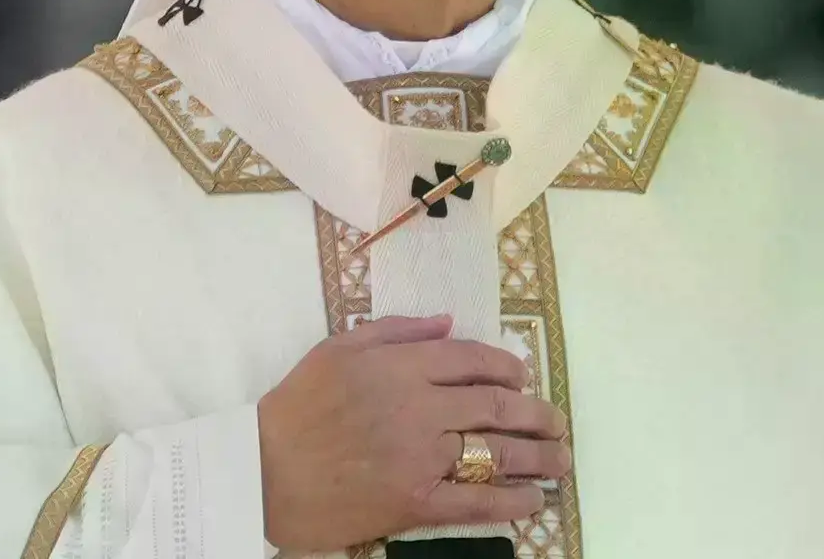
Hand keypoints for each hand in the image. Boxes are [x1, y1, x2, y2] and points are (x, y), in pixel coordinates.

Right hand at [256, 314, 567, 551]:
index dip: (506, 365)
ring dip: (537, 455)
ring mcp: (420, 457)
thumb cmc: (297, 406)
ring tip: (560, 457)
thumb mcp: (339, 347)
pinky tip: (533, 499)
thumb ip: (396, 329)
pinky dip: (511, 502)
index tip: (522, 374)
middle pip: (494, 404)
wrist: (263, 471)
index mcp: (400, 366)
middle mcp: (418, 407)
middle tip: (555, 419)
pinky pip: (475, 502)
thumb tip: (449, 322)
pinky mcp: (415, 502)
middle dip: (534, 411)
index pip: (470, 359)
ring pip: (495, 452)